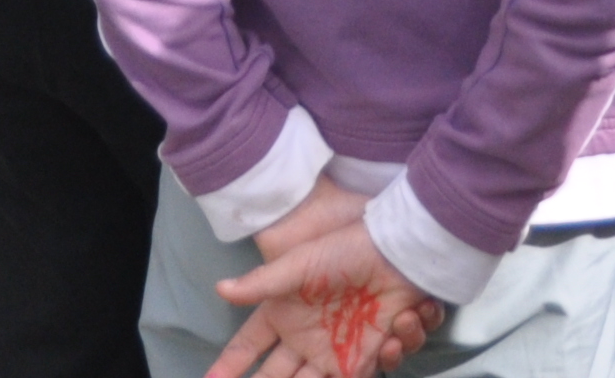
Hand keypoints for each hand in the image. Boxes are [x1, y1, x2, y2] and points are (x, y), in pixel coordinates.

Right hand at [208, 187, 439, 377]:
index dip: (228, 366)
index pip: (247, 347)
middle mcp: (305, 340)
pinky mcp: (369, 355)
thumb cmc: (342, 251)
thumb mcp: (298, 264)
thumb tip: (219, 289)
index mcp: (282, 316)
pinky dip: (385, 358)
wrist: (395, 249)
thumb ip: (261, 283)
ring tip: (341, 362)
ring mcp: (336, 351)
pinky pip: (371, 371)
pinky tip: (390, 337)